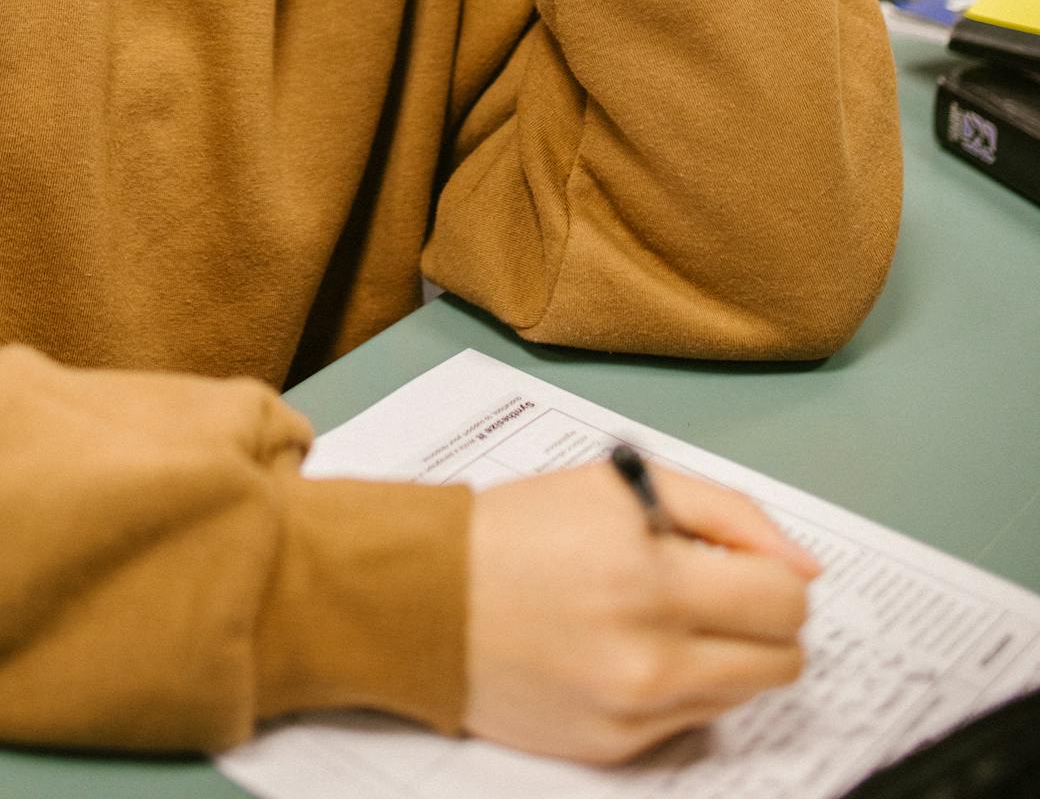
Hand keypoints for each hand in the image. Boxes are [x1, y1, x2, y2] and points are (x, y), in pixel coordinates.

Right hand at [464, 459, 820, 764]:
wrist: (428, 598)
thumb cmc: (521, 528)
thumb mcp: (623, 484)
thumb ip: (727, 512)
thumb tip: (807, 565)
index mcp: (652, 581)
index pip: (785, 600)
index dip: (772, 574)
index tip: (739, 564)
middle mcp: (650, 661)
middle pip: (783, 662)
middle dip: (763, 621)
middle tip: (714, 593)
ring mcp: (633, 715)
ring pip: (744, 695)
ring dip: (725, 655)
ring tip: (662, 617)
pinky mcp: (614, 750)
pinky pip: (691, 724)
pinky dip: (678, 686)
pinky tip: (627, 649)